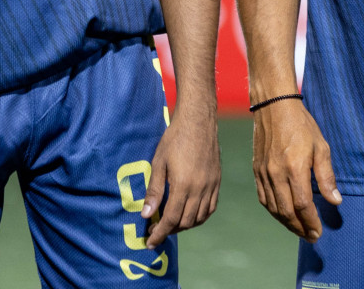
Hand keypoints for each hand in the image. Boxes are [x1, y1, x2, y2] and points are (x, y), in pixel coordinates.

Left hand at [142, 105, 220, 247]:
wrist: (198, 121)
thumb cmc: (174, 139)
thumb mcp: (158, 163)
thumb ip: (154, 191)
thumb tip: (146, 215)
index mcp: (184, 185)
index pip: (172, 219)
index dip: (160, 233)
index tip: (150, 242)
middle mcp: (200, 188)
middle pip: (186, 222)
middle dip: (170, 231)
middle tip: (156, 230)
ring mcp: (211, 185)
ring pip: (200, 217)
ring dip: (185, 225)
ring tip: (171, 223)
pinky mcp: (217, 181)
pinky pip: (211, 207)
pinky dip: (200, 216)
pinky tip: (190, 214)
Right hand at [252, 99, 339, 240]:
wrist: (274, 107)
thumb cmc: (302, 125)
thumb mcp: (321, 147)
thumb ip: (327, 176)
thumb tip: (335, 201)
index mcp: (295, 167)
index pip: (302, 205)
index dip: (311, 222)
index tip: (319, 232)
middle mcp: (276, 173)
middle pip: (287, 211)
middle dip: (300, 228)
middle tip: (311, 237)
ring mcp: (264, 173)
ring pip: (274, 208)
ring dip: (287, 223)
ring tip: (300, 230)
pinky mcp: (256, 171)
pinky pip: (263, 199)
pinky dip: (274, 211)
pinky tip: (283, 215)